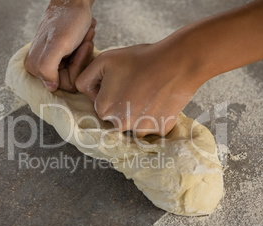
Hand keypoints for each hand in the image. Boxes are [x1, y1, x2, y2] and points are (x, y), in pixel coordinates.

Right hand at [25, 0, 94, 91]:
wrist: (74, 2)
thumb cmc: (68, 20)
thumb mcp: (58, 44)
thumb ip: (47, 68)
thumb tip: (50, 87)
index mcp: (35, 66)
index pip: (63, 84)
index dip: (76, 67)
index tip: (81, 48)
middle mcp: (40, 66)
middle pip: (70, 78)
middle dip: (81, 60)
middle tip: (85, 42)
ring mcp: (51, 61)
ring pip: (76, 71)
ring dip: (84, 53)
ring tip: (86, 38)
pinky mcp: (61, 56)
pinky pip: (78, 63)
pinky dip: (85, 49)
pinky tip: (86, 37)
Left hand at [76, 37, 204, 136]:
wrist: (177, 62)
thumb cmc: (140, 59)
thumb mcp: (104, 60)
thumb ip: (85, 78)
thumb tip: (85, 93)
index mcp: (104, 110)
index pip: (100, 104)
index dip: (109, 90)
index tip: (122, 80)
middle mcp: (120, 125)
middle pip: (116, 116)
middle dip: (122, 103)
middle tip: (136, 84)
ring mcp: (141, 129)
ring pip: (134, 122)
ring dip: (138, 111)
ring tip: (149, 91)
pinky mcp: (160, 130)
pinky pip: (152, 125)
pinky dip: (154, 114)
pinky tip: (159, 98)